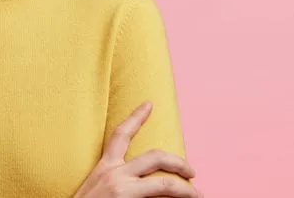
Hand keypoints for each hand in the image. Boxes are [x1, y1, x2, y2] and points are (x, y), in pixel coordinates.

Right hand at [73, 102, 202, 197]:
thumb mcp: (96, 187)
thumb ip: (116, 180)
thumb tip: (142, 184)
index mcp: (104, 167)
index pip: (120, 134)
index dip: (136, 117)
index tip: (149, 104)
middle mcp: (114, 174)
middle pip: (155, 157)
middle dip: (178, 162)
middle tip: (191, 171)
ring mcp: (123, 190)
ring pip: (165, 183)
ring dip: (186, 189)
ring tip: (197, 194)